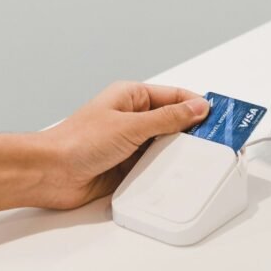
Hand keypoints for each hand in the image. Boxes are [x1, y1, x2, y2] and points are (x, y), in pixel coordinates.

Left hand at [36, 82, 208, 208]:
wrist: (49, 174)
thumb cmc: (77, 141)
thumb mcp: (131, 125)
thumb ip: (168, 118)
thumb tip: (197, 107)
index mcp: (132, 96)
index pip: (175, 96)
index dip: (198, 105)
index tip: (220, 116)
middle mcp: (133, 118)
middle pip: (174, 121)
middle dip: (193, 131)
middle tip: (215, 141)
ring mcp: (131, 143)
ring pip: (166, 145)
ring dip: (177, 153)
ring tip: (196, 158)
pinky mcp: (128, 166)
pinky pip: (155, 166)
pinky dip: (165, 170)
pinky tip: (174, 173)